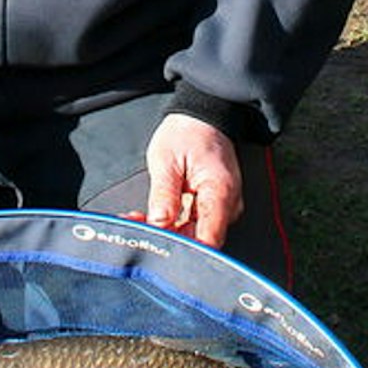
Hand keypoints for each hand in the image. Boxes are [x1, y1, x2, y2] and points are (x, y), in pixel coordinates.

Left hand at [145, 113, 243, 249]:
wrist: (203, 118)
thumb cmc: (188, 133)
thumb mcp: (166, 161)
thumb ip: (163, 196)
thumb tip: (158, 225)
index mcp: (220, 193)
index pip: (207, 241)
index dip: (181, 250)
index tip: (157, 247)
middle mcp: (228, 205)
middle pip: (199, 240)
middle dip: (168, 239)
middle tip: (139, 227)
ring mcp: (222, 207)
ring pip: (194, 234)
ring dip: (167, 232)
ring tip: (140, 219)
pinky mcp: (214, 206)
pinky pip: (195, 224)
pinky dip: (173, 224)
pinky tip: (154, 217)